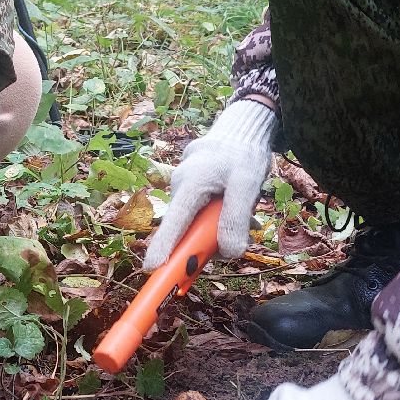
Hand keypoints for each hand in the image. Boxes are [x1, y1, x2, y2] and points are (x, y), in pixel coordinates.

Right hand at [144, 98, 276, 267]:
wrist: (241, 131)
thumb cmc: (243, 153)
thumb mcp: (247, 184)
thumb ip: (236, 218)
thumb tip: (230, 253)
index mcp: (190, 184)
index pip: (174, 222)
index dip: (163, 248)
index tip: (152, 269)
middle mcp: (180, 189)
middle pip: (186, 230)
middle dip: (209, 241)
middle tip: (236, 241)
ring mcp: (185, 191)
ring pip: (198, 224)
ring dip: (219, 228)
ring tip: (244, 213)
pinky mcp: (192, 193)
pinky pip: (202, 216)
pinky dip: (219, 220)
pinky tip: (239, 211)